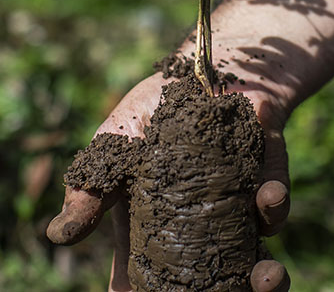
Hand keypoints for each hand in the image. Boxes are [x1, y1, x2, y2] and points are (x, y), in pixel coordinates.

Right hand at [47, 72, 292, 291]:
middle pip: (210, 287)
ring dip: (267, 279)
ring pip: (256, 266)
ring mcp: (236, 214)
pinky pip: (274, 210)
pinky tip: (268, 197)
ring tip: (267, 277)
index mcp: (154, 231)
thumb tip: (58, 236)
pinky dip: (274, 208)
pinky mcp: (267, 184)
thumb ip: (91, 191)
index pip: (148, 282)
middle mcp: (199, 232)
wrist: (205, 64)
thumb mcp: (114, 145)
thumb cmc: (151, 109)